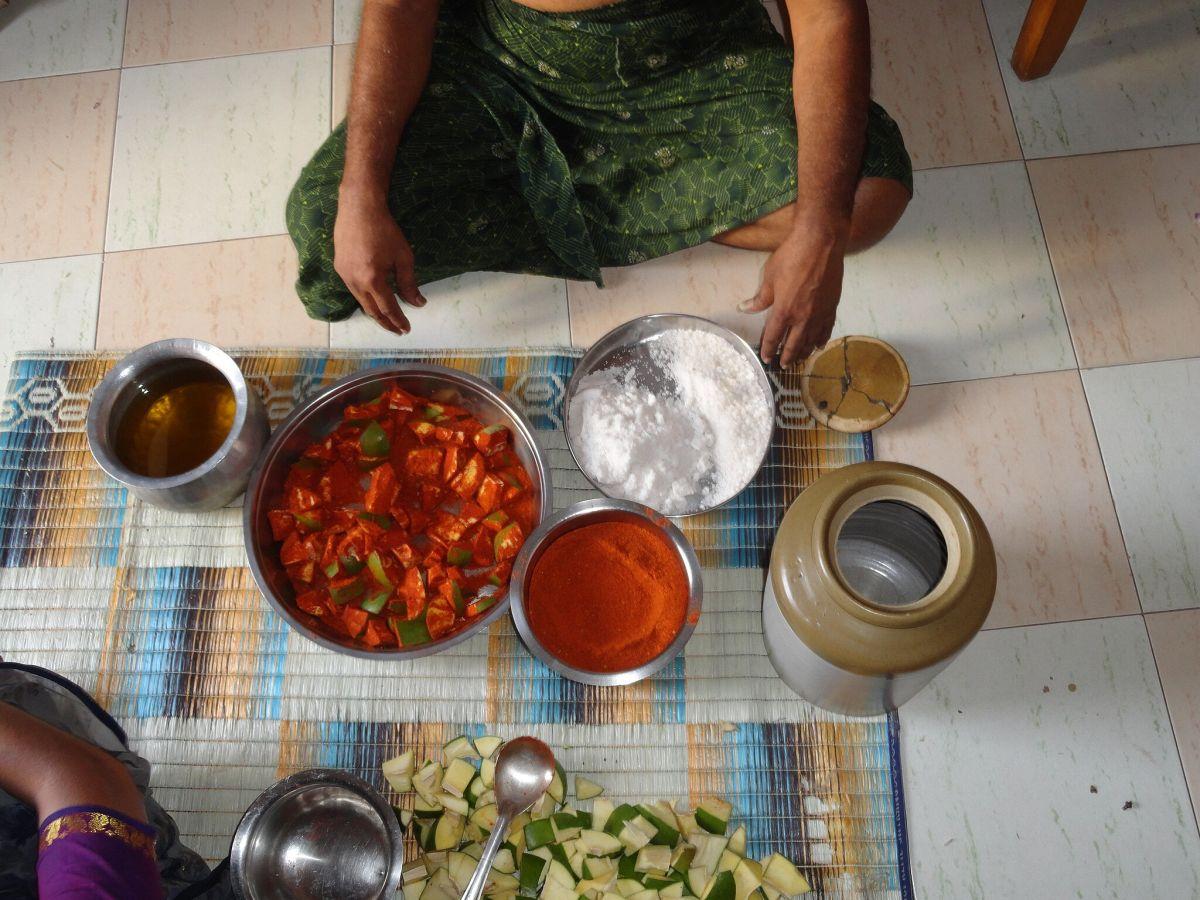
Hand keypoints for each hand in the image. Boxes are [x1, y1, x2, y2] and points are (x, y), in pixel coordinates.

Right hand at [333, 190, 427, 334]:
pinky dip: (364, 298)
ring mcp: (344, 275)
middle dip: (385, 322)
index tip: (406, 329)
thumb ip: (409, 283)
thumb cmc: (384, 230)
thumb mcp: (403, 257)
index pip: (387, 308)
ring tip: (386, 319)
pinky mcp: (339, 268)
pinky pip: (353, 290)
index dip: (398, 320)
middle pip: (371, 310)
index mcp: (372, 280)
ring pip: (360, 301)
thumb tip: (417, 303)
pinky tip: (372, 298)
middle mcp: (355, 281)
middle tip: (397, 330)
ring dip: (374, 312)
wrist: (359, 208)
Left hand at [741, 219, 846, 367]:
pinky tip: (818, 344)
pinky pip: (826, 329)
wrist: (821, 243)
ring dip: (804, 351)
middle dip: (787, 356)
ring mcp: (819, 313)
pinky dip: (821, 338)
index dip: (769, 349)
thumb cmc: (792, 257)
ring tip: (799, 359)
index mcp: (784, 310)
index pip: (774, 336)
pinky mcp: (832, 306)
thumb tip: (744, 308)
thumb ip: (760, 298)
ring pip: (811, 339)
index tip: (766, 358)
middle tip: (783, 365)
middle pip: (794, 344)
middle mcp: (802, 317)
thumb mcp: (769, 277)